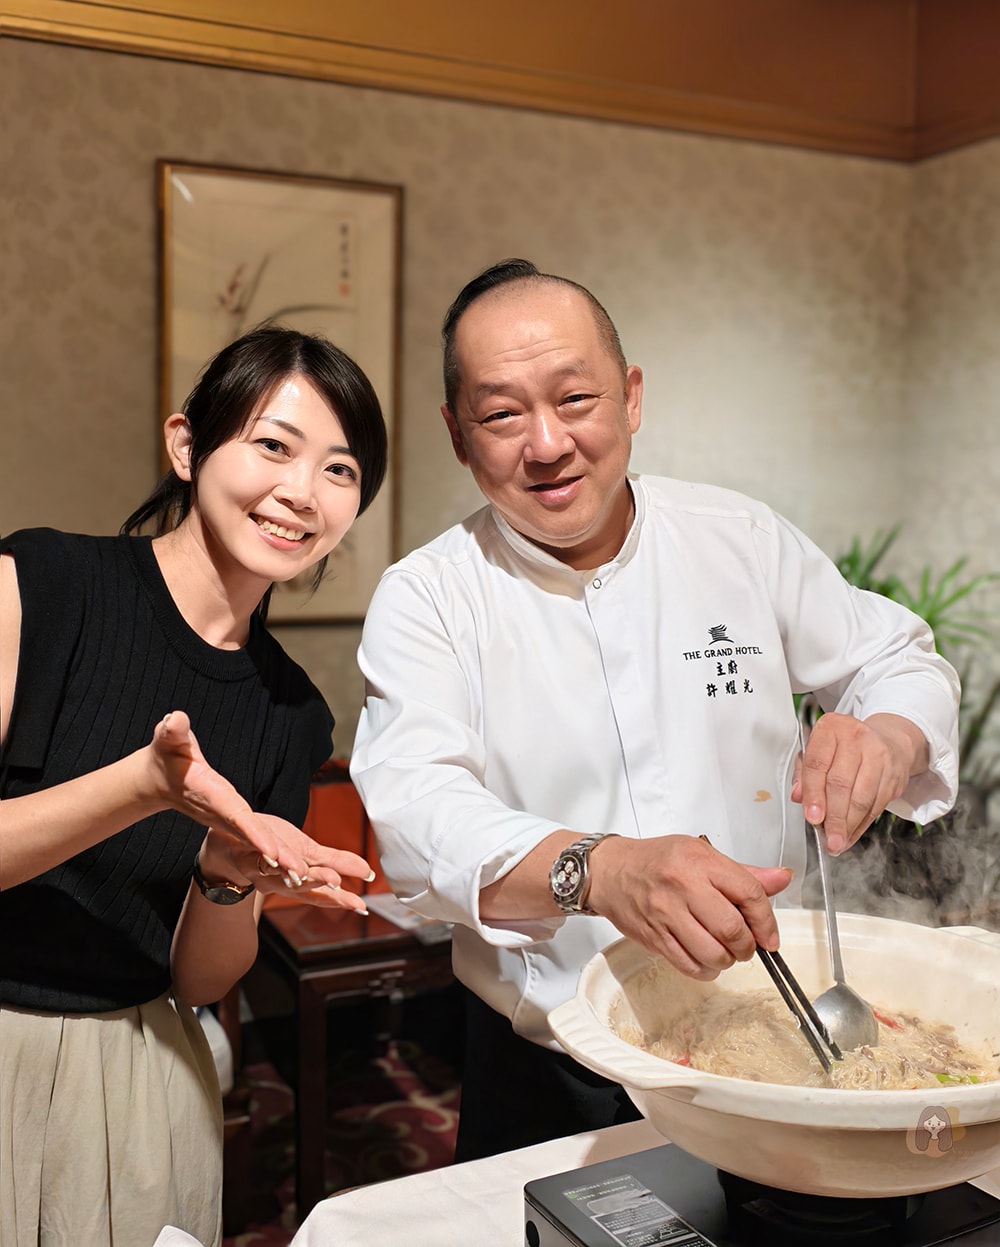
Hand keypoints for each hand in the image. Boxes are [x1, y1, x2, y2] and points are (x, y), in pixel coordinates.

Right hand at [148, 710, 311, 881]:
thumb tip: (175, 721)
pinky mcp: (234, 820)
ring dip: (282, 859)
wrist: (158, 781)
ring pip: (259, 841)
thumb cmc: (166, 757)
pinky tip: (298, 867)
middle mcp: (223, 812)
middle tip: (302, 873)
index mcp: (211, 795)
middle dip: (276, 856)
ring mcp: (229, 819)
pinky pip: (258, 838)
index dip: (255, 833)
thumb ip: (172, 732)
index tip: (273, 850)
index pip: (236, 815)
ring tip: (307, 876)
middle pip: (253, 836)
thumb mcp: (167, 740)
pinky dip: (277, 853)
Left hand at [200, 817, 372, 913]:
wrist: (231, 841)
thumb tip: (368, 873)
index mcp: (298, 880)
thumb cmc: (274, 847)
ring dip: (292, 873)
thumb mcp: (310, 853)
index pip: (321, 893)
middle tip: (335, 883)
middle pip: (301, 886)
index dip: (339, 900)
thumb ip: (337, 862)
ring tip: (306, 871)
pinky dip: (263, 859)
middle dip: (317, 884)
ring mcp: (261, 868)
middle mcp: (281, 879)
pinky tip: (273, 857)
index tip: (360, 905)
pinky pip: (253, 858)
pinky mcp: (244, 854)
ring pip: (277, 874)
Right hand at [587, 835, 792, 980]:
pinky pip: (689, 966)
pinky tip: (706, 960)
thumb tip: (782, 879)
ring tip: (726, 952)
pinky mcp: (654, 938)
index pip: (748, 893)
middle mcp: (683, 886)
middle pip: (732, 929)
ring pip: (712, 953)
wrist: (610, 871)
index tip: (770, 936)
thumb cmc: (657, 860)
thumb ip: (744, 872)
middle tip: (747, 946)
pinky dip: (706, 970)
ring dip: (728, 961)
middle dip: (748, 946)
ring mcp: (666, 914)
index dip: (766, 921)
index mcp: (700, 861)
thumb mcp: (702, 854)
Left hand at [792, 711, 926, 854]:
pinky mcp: (893, 775)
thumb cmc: (846, 746)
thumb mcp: (819, 749)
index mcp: (831, 728)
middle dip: (833, 817)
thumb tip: (798, 797)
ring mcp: (878, 756)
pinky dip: (862, 825)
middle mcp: (856, 738)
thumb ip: (804, 773)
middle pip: (841, 784)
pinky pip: (876, 806)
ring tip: (838, 841)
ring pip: (861, 798)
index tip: (812, 817)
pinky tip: (851, 834)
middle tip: (827, 838)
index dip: (813, 794)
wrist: (888, 739)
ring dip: (848, 825)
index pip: (817, 764)